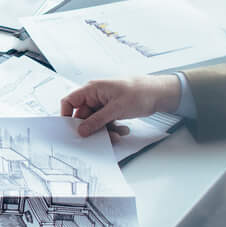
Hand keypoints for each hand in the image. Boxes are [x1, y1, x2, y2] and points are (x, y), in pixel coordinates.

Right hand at [61, 74, 180, 136]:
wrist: (159, 93)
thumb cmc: (139, 92)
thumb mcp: (116, 108)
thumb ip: (96, 120)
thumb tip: (81, 130)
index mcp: (92, 89)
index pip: (70, 101)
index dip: (67, 115)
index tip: (71, 129)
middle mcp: (95, 96)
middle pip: (83, 116)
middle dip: (92, 128)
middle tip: (100, 137)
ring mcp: (104, 104)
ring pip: (95, 122)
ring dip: (105, 131)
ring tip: (118, 133)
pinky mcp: (112, 111)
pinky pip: (105, 123)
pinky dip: (113, 129)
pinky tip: (124, 130)